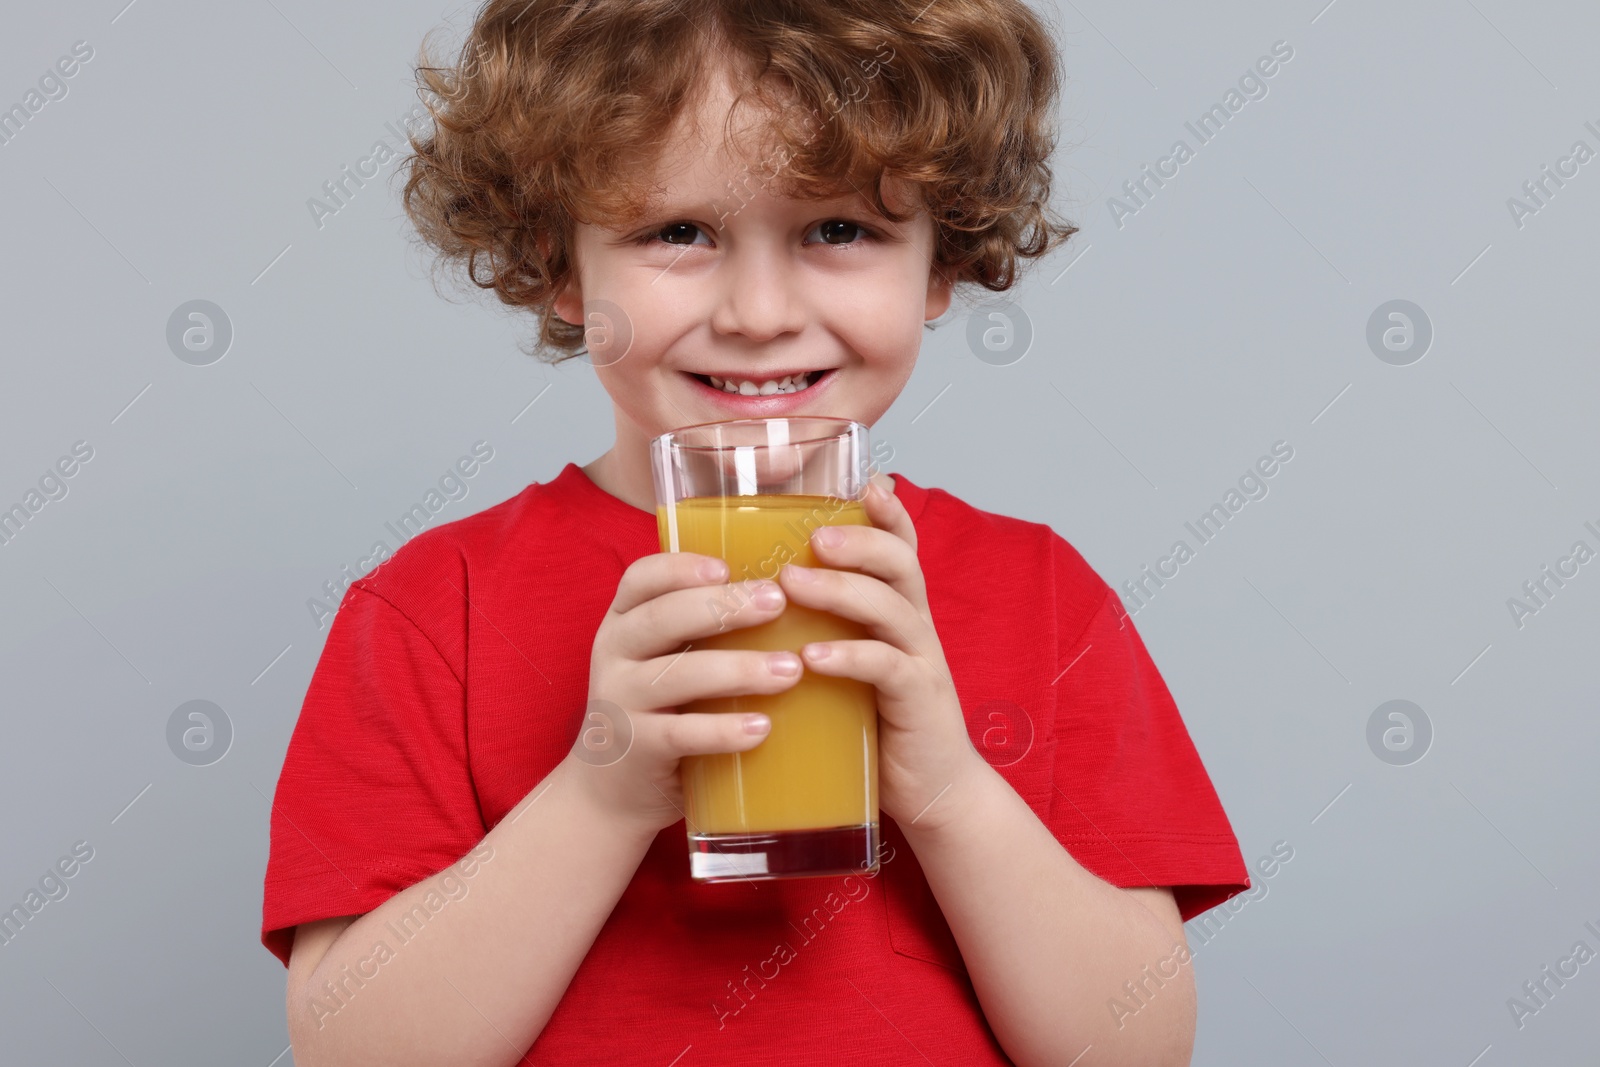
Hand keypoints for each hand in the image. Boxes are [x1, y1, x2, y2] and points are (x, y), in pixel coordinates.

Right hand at [572, 553, 801, 833]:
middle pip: (663, 617)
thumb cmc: (660, 709)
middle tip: (778, 602)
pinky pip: (681, 734)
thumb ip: (705, 629)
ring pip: (678, 675)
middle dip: (723, 606)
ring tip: (791, 670)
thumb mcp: (666, 659)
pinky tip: (762, 727)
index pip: (641, 578)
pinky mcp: (637, 749)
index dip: (681, 567)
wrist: (613, 791)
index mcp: (625, 621)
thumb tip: (796, 593)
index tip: (727, 566)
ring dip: (738, 669)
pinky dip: (722, 730)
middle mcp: (615, 654)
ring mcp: (621, 702)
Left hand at [776, 474, 984, 830]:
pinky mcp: (917, 703)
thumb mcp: (852, 665)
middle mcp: (916, 627)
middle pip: (899, 563)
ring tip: (792, 584)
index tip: (864, 480)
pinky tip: (813, 657)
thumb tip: (756, 596)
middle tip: (811, 537)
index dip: (888, 511)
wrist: (930, 792)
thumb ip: (823, 628)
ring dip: (840, 590)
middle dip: (857, 540)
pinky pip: (887, 670)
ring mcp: (921, 663)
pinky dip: (850, 658)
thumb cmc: (876, 724)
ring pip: (890, 608)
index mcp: (900, 611)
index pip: (901, 546)